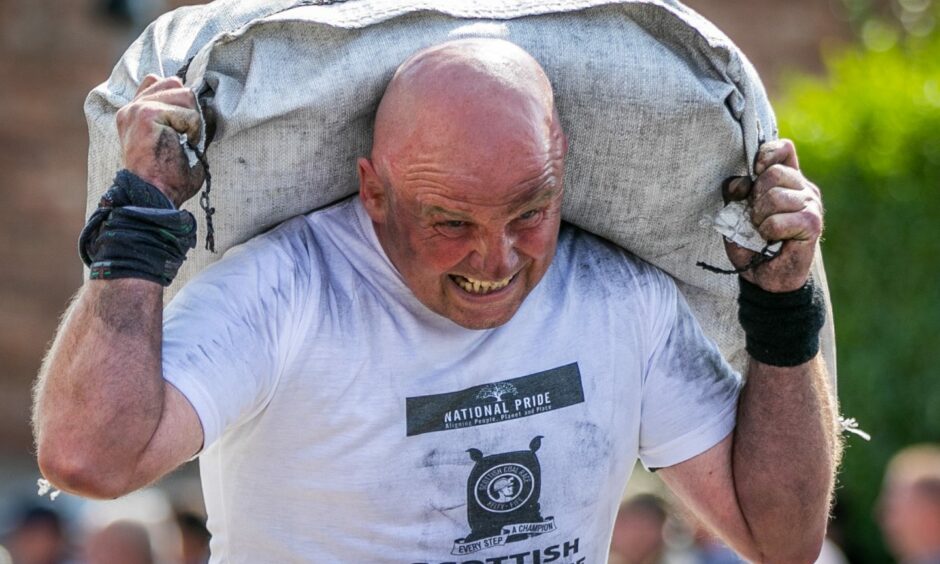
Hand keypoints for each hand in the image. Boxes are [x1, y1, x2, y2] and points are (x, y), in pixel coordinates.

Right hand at [116, 74, 203, 207]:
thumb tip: (208, 105)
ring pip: (185, 95)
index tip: (182, 126)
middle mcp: (132, 107)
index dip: (179, 99)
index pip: (158, 80)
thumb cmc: (168, 178)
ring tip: (182, 143)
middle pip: (175, 83)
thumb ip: (182, 118)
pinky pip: (189, 114)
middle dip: (189, 110)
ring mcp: (138, 108)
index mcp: (134, 113)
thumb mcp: (175, 141)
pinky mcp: (148, 114)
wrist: (154, 196)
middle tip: (184, 138)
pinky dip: (194, 132)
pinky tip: (182, 146)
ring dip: (193, 122)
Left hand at [723, 139, 822, 292]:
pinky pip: (778, 220)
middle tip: (756, 217)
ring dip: (760, 218)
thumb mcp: (734, 213)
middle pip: (774, 173)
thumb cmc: (752, 243)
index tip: (755, 170)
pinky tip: (772, 239)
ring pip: (775, 197)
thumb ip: (735, 193)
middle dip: (755, 197)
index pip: (783, 149)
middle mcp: (803, 188)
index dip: (766, 154)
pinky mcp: (813, 223)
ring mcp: (811, 204)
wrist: (765, 277)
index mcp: (788, 180)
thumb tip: (741, 182)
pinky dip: (767, 231)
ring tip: (763, 231)